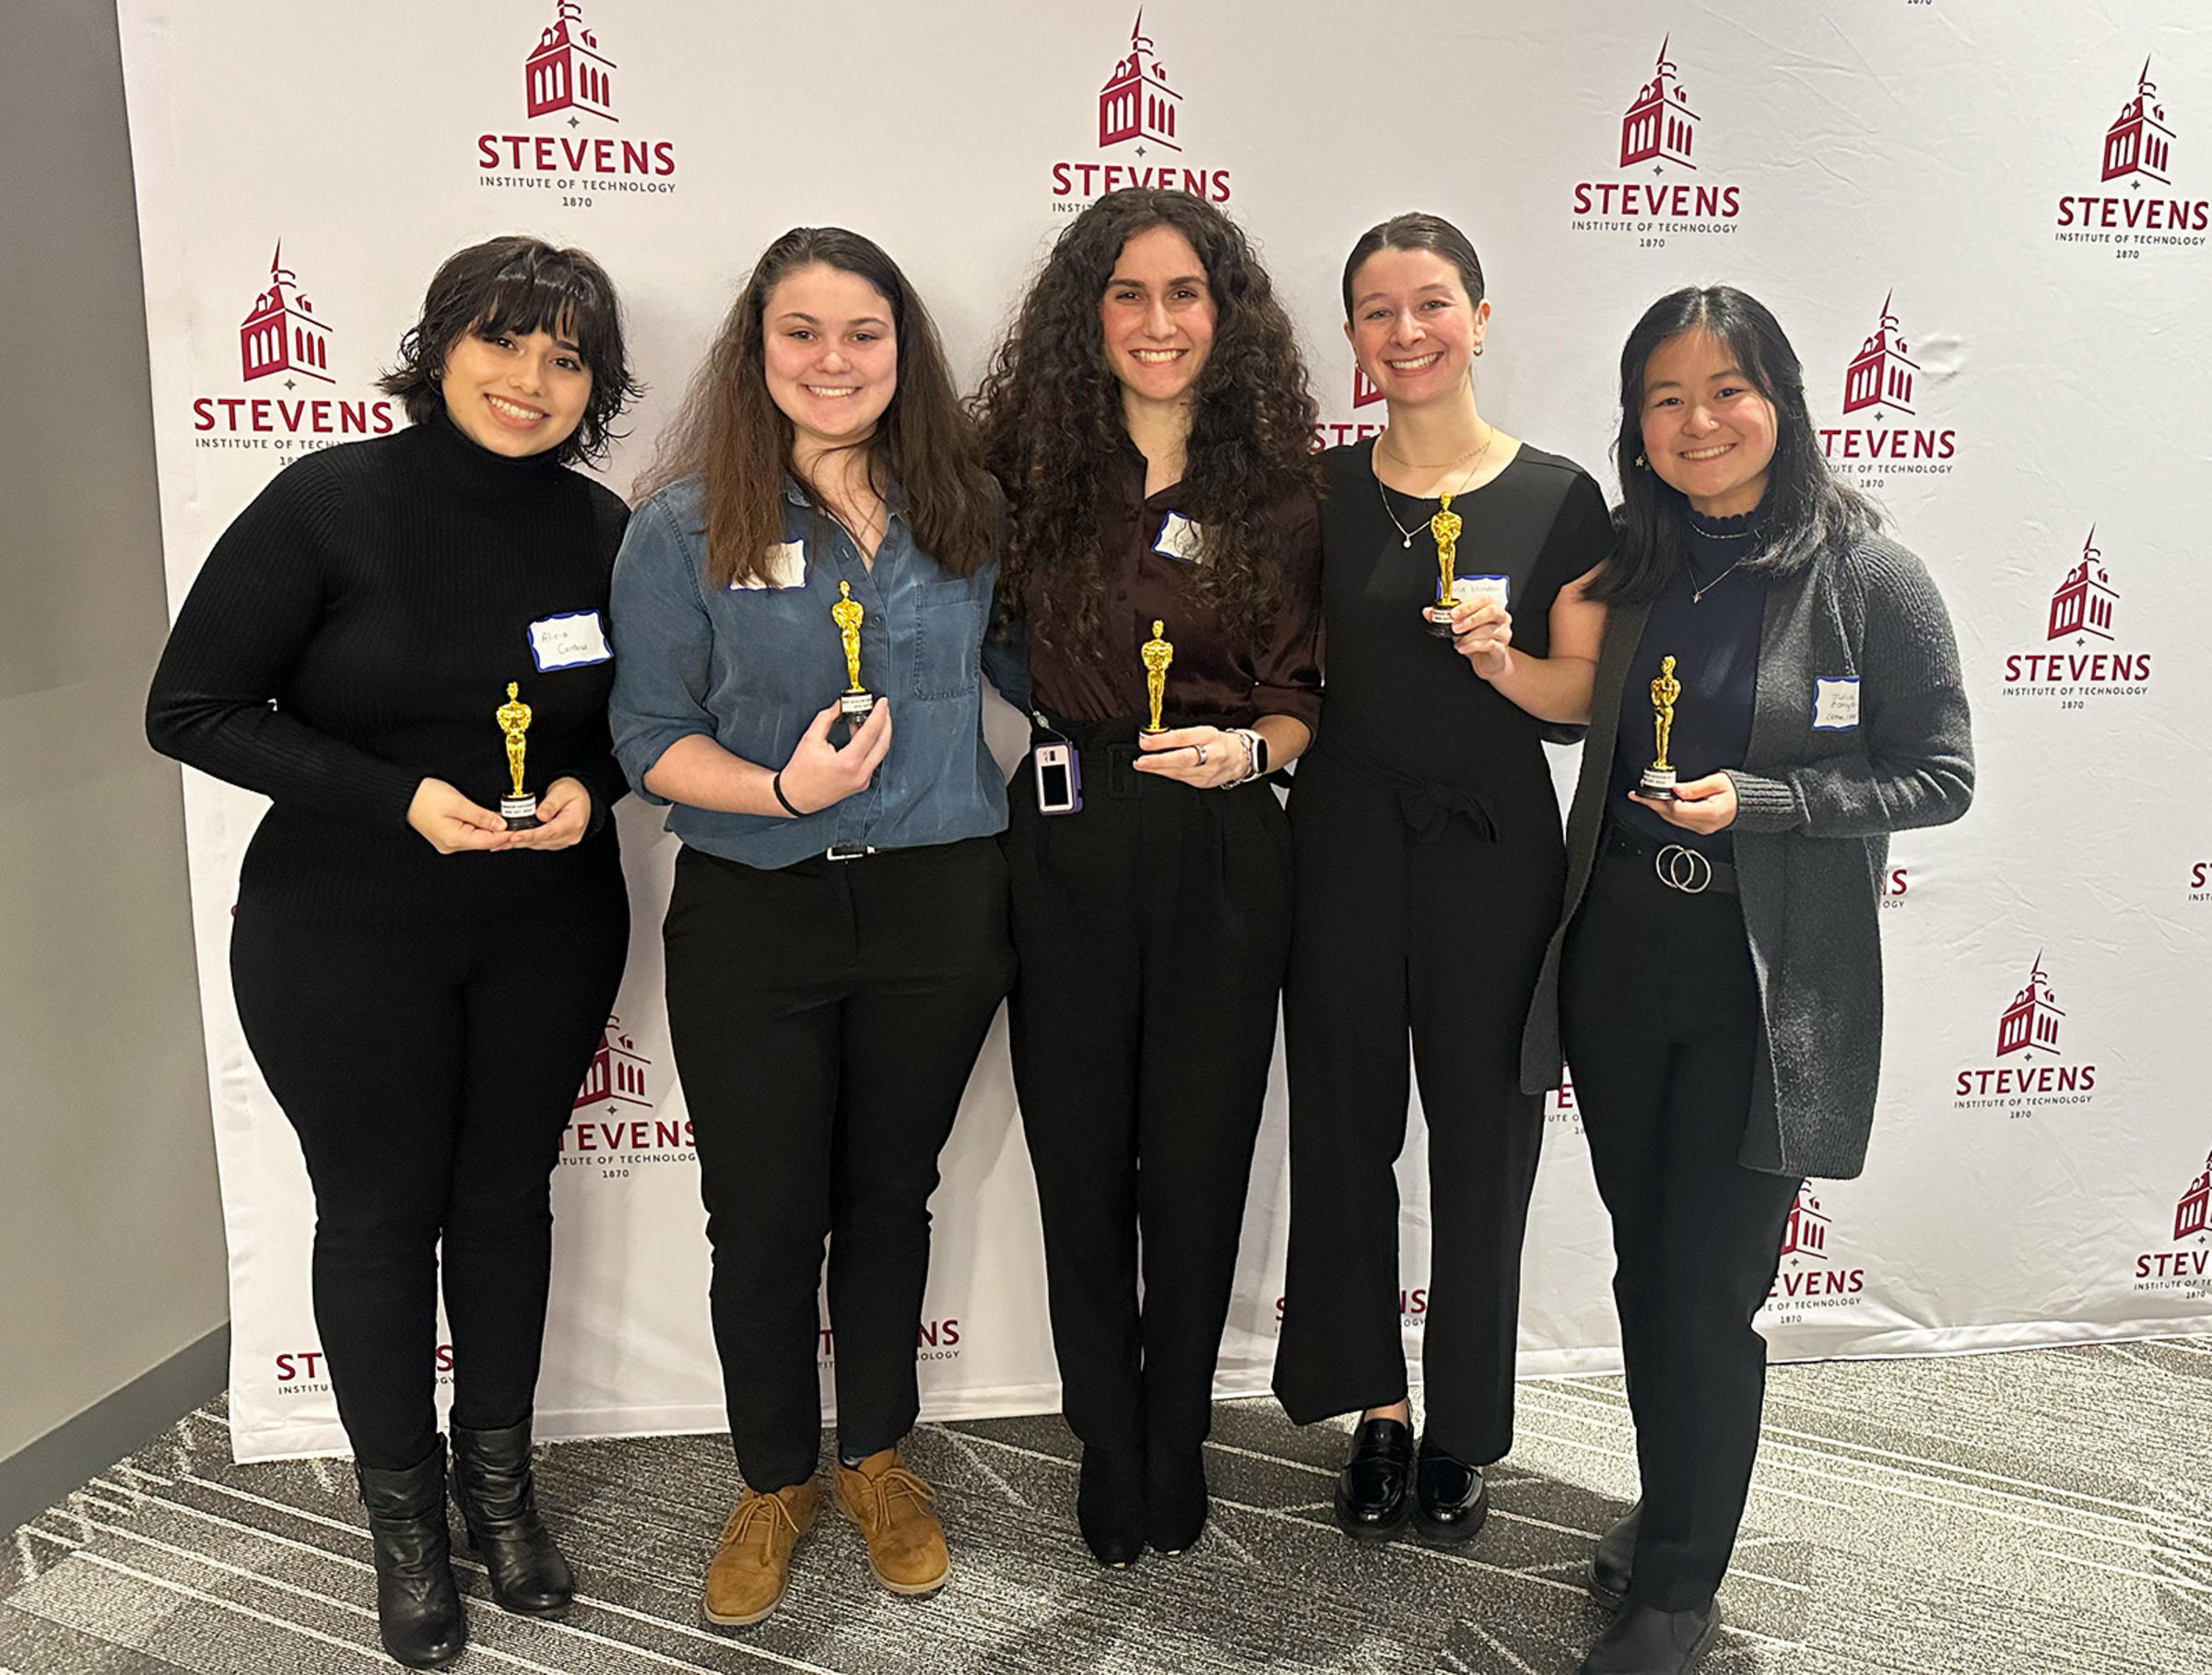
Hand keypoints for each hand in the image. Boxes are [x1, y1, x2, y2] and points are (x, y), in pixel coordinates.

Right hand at [406, 777, 512, 853]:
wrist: (402, 795)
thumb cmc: (425, 796)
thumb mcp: (458, 803)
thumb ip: (481, 816)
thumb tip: (502, 825)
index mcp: (454, 840)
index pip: (489, 841)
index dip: (507, 834)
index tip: (522, 827)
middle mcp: (451, 846)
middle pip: (484, 842)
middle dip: (502, 833)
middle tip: (519, 822)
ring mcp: (448, 843)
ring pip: (477, 839)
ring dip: (491, 830)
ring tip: (507, 820)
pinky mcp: (447, 836)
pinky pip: (469, 835)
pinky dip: (480, 829)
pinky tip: (489, 822)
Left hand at [501, 776, 590, 850]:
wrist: (584, 799)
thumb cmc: (574, 792)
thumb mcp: (564, 790)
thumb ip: (551, 802)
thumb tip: (540, 815)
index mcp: (573, 823)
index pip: (549, 831)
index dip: (530, 835)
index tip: (515, 835)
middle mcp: (569, 836)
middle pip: (540, 840)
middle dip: (518, 840)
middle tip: (499, 839)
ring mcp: (562, 841)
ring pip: (536, 844)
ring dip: (518, 842)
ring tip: (499, 840)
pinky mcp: (555, 842)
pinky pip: (537, 843)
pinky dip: (523, 841)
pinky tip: (509, 841)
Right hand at [776, 698, 892, 813]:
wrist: (796, 797)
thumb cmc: (800, 772)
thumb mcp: (810, 739)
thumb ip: (827, 718)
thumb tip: (840, 705)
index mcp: (848, 763)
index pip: (871, 732)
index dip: (879, 714)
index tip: (883, 702)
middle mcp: (860, 774)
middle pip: (883, 743)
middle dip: (885, 722)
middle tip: (882, 707)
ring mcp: (862, 781)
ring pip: (880, 752)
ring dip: (879, 733)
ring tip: (870, 717)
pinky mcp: (861, 784)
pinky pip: (873, 760)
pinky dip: (871, 745)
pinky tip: (861, 733)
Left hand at [1134, 725, 1250, 787]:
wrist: (1240, 758)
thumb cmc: (1218, 742)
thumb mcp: (1203, 731)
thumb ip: (1182, 735)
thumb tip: (1156, 738)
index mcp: (1209, 736)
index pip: (1183, 738)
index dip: (1162, 741)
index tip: (1146, 742)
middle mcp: (1211, 754)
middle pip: (1182, 759)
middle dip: (1158, 761)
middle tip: (1141, 761)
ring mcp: (1208, 771)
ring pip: (1179, 771)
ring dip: (1157, 769)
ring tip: (1142, 765)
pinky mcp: (1204, 782)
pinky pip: (1181, 778)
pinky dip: (1166, 774)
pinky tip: (1156, 770)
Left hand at [1447, 600, 1512, 681]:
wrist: (1487, 661)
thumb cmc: (1476, 640)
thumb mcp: (1459, 627)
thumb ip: (1444, 618)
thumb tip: (1428, 612)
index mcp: (1492, 607)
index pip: (1483, 600)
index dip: (1467, 605)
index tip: (1453, 613)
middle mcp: (1501, 618)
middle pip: (1492, 611)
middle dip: (1470, 618)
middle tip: (1455, 627)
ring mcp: (1503, 633)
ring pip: (1489, 630)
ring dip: (1469, 636)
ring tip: (1457, 640)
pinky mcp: (1501, 649)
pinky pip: (1489, 644)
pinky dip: (1472, 646)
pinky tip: (1463, 648)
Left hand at [1630, 771, 1737, 833]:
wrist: (1748, 803)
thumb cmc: (1737, 791)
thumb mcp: (1718, 781)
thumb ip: (1695, 787)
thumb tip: (1675, 789)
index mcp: (1710, 813)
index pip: (1677, 809)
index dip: (1661, 799)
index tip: (1649, 790)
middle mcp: (1704, 824)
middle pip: (1671, 816)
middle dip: (1653, 803)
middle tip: (1638, 793)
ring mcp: (1701, 828)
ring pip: (1672, 819)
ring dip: (1657, 807)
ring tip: (1644, 796)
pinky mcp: (1699, 827)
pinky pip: (1678, 820)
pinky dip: (1667, 811)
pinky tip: (1659, 803)